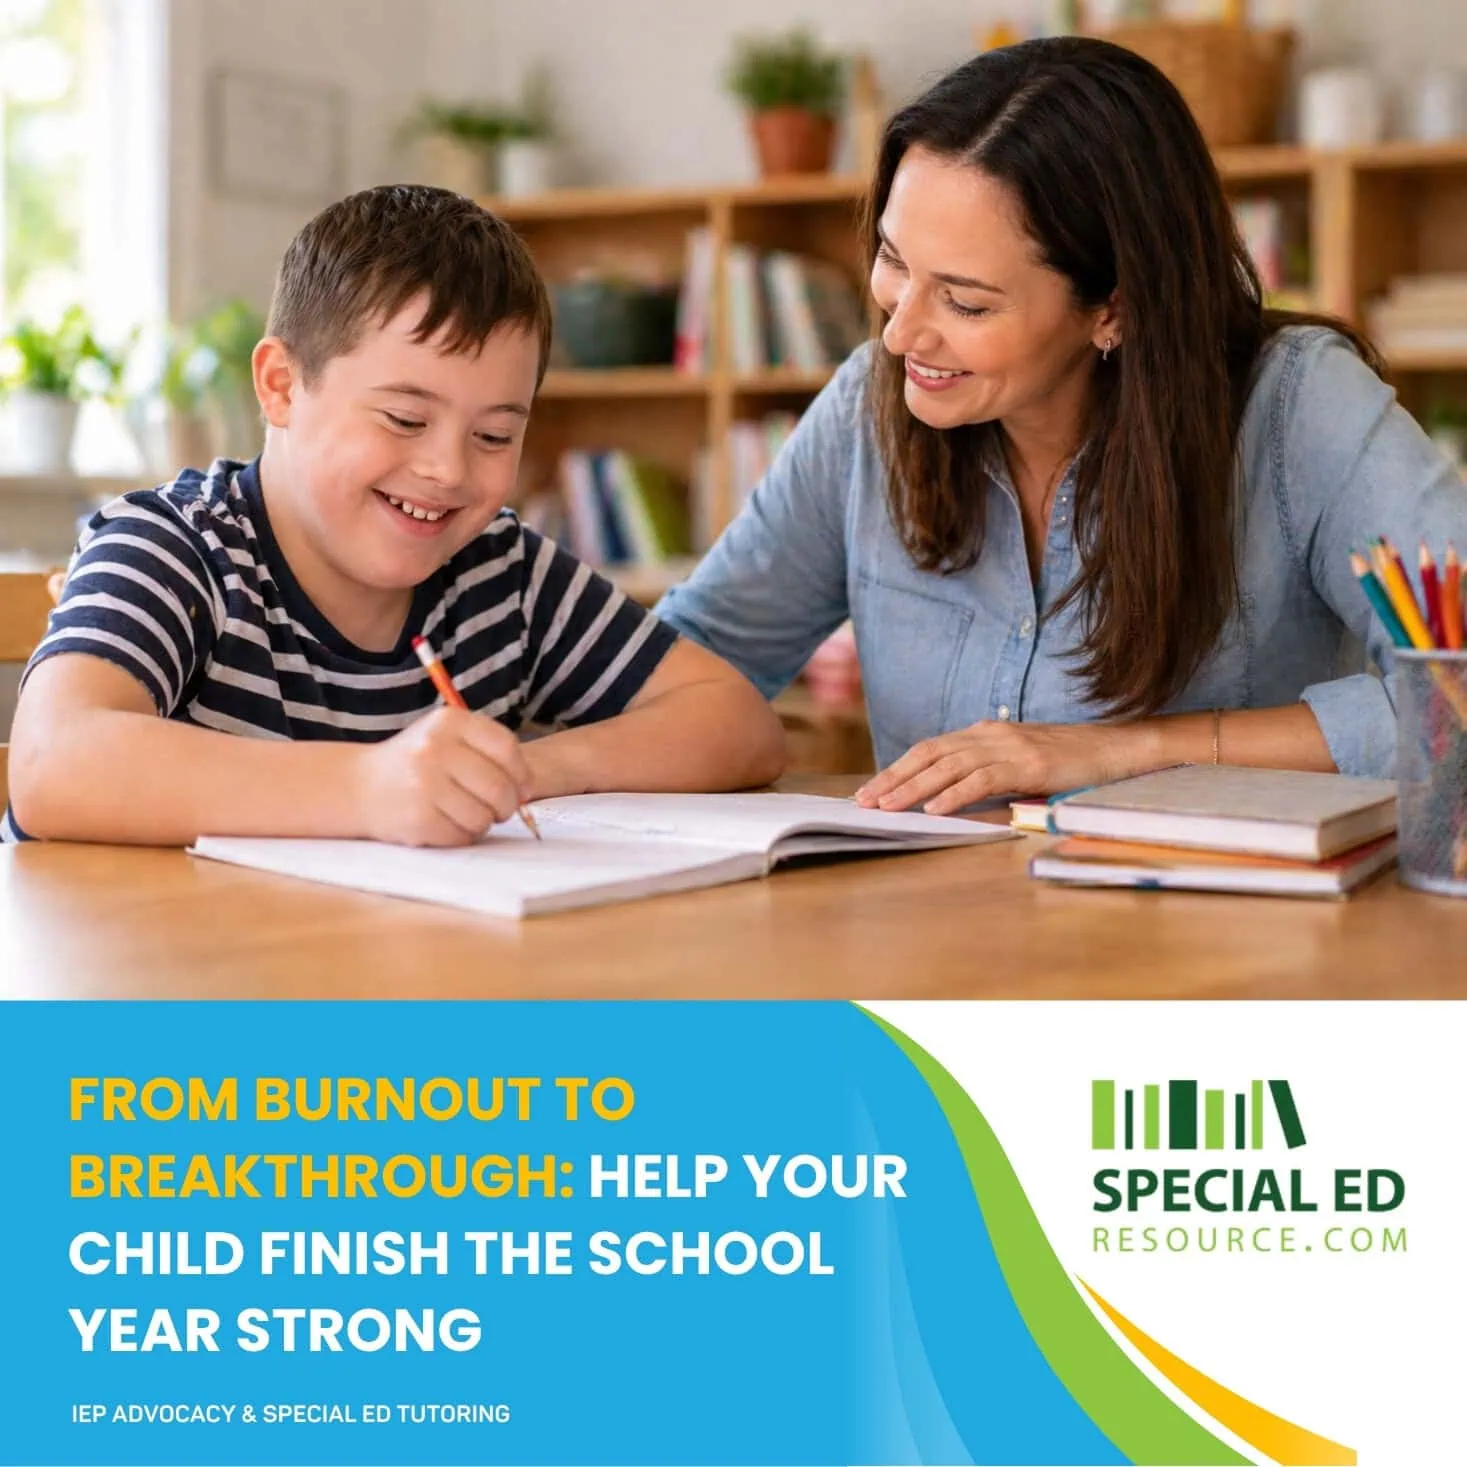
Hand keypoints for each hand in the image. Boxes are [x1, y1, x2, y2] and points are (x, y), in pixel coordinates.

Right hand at [353, 707, 532, 845]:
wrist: (358, 786)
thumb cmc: (416, 763)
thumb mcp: (447, 738)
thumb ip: (488, 753)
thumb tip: (527, 789)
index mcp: (449, 722)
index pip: (506, 748)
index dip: (521, 773)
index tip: (521, 787)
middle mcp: (435, 749)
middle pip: (499, 787)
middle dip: (506, 805)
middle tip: (496, 808)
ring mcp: (424, 785)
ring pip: (483, 817)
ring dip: (482, 822)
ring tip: (463, 812)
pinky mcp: (417, 818)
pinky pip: (462, 836)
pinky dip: (461, 836)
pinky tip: (445, 824)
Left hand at [854, 720, 1146, 815]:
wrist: (1118, 748)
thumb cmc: (1070, 760)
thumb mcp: (1019, 761)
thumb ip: (985, 770)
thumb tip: (948, 793)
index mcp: (984, 732)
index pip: (930, 749)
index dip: (897, 768)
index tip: (872, 789)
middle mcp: (990, 734)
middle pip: (929, 754)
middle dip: (893, 779)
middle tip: (864, 802)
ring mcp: (1009, 746)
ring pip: (948, 766)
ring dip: (913, 788)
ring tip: (887, 807)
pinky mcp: (1029, 763)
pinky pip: (982, 779)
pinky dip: (955, 794)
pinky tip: (934, 809)